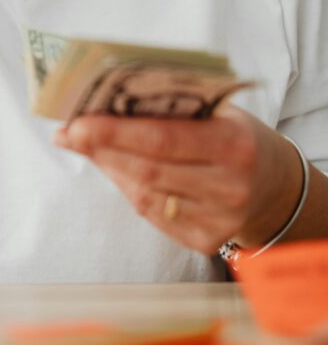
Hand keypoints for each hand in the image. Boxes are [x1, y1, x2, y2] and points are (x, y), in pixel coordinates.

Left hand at [54, 106, 303, 253]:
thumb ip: (170, 109)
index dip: (115, 131)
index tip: (77, 121)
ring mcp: (218, 220)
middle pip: (147, 170)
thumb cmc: (234, 136)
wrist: (275, 187)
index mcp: (234, 145)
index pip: (162, 138)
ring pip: (144, 195)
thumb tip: (104, 102)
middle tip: (68, 132)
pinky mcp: (206, 242)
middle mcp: (229, 187)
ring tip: (85, 145)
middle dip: (101, 149)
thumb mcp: (217, 113)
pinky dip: (128, 189)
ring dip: (109, 167)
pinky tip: (116, 169)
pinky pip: (152, 215)